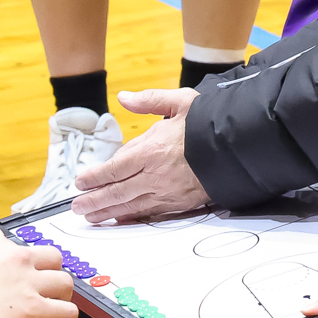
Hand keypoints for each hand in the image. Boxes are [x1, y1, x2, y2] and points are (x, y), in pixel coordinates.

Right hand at [0, 236, 77, 317]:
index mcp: (4, 247)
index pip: (38, 250)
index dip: (42, 267)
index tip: (38, 279)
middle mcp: (22, 261)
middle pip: (58, 264)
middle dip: (56, 281)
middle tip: (49, 297)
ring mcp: (29, 285)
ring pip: (67, 287)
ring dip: (63, 300)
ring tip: (54, 316)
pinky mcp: (33, 310)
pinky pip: (67, 313)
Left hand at [71, 88, 210, 223]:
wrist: (240, 149)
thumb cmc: (209, 124)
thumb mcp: (180, 102)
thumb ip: (149, 100)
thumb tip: (123, 97)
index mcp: (152, 150)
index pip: (115, 168)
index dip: (94, 177)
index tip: (80, 181)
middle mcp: (156, 175)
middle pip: (117, 192)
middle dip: (94, 200)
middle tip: (76, 206)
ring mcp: (167, 192)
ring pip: (130, 206)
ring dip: (108, 213)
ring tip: (91, 217)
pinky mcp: (179, 204)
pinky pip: (150, 214)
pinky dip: (132, 218)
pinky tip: (121, 221)